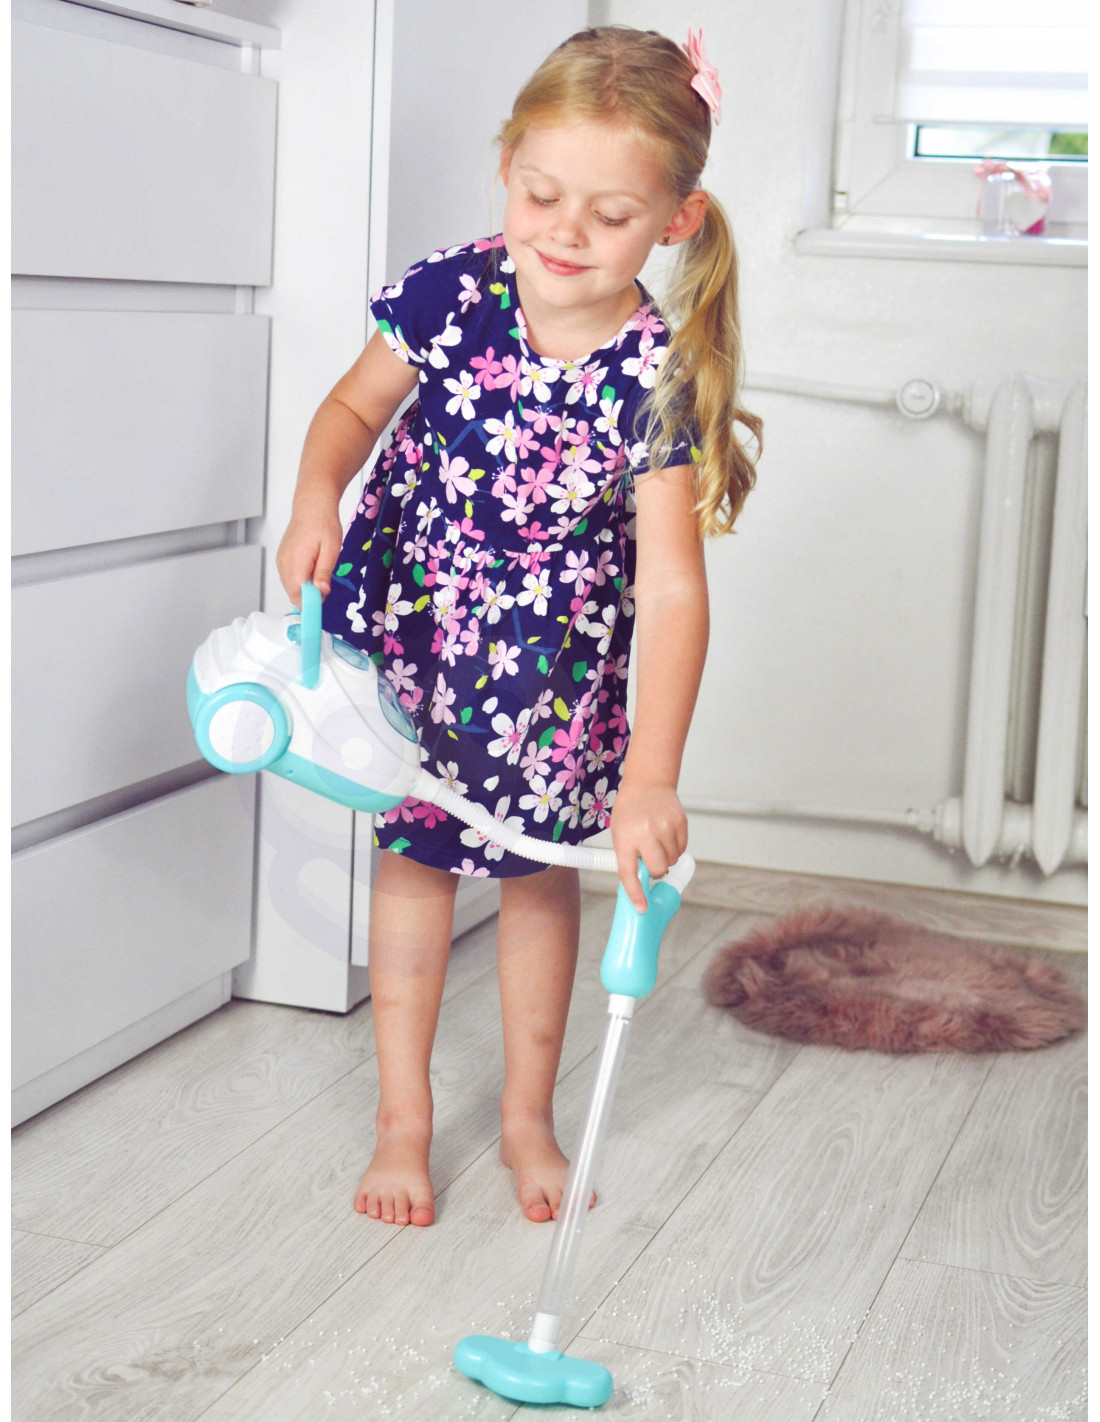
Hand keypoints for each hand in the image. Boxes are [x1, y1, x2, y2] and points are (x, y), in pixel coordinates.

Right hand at [275, 497, 344, 608]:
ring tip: (319, 571)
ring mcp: (280, 561)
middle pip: (293, 593)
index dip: (310, 603)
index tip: (322, 605)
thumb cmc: (324, 524)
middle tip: (325, 585)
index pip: (298, 594)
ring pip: (291, 587)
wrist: (312, 506)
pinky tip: (311, 568)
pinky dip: (300, 580)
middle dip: (309, 596)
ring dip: (305, 588)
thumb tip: (321, 593)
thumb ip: (324, 573)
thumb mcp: (331, 549)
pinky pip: (289, 578)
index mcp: (296, 561)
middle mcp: (284, 563)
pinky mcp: (281, 559)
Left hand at [609, 778, 688, 912]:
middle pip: (658, 869)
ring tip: (657, 840)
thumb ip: (629, 856)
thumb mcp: (620, 833)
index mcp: (625, 838)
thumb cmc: (630, 812)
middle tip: (651, 860)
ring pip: (672, 860)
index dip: (636, 893)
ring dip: (667, 857)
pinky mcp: (680, 823)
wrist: (648, 784)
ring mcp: (665, 827)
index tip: (642, 908)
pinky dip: (676, 847)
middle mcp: (645, 833)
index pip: (629, 873)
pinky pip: (682, 848)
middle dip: (657, 871)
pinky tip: (667, 834)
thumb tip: (640, 883)